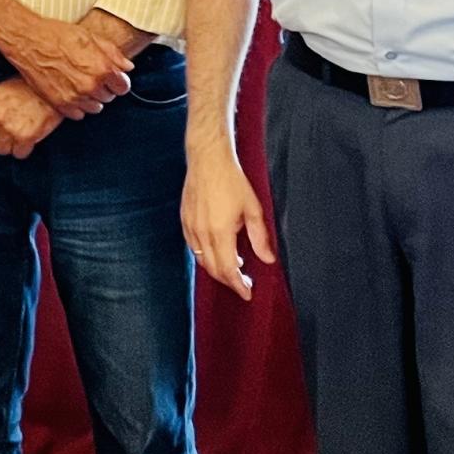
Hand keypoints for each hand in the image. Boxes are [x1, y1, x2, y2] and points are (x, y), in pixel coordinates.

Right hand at [0, 15, 133, 119]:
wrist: (28, 41)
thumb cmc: (57, 35)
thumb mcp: (90, 37)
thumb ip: (113, 54)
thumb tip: (127, 66)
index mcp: (101, 69)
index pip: (123, 87)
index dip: (119, 80)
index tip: (113, 77)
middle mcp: (90, 86)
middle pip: (108, 97)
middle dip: (104, 88)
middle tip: (91, 75)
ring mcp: (74, 97)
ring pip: (94, 108)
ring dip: (91, 98)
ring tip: (80, 83)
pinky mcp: (59, 104)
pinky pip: (78, 114)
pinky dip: (77, 105)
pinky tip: (70, 91)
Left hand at [0, 78, 59, 158]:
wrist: (52, 88)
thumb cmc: (26, 88)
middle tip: (2, 134)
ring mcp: (8, 128)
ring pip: (1, 150)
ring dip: (10, 145)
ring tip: (19, 131)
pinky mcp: (25, 137)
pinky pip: (19, 154)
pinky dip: (24, 149)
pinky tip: (29, 138)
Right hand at [180, 148, 270, 300]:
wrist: (208, 160)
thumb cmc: (231, 181)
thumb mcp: (253, 209)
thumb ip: (260, 237)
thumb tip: (268, 259)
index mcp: (220, 232)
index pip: (228, 270)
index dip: (238, 285)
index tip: (247, 293)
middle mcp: (202, 233)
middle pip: (213, 269)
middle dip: (229, 280)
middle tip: (243, 283)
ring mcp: (190, 227)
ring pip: (201, 260)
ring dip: (217, 268)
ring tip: (233, 266)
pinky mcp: (184, 221)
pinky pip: (192, 247)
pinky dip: (204, 256)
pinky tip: (216, 251)